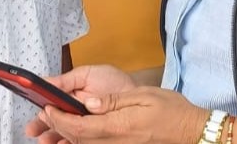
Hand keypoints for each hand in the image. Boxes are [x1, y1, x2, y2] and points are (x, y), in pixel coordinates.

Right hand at [24, 65, 136, 142]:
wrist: (135, 93)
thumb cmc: (113, 82)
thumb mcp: (87, 75)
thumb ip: (66, 80)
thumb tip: (44, 82)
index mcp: (69, 97)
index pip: (52, 105)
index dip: (43, 111)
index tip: (39, 113)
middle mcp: (75, 112)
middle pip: (55, 121)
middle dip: (44, 126)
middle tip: (35, 130)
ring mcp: (84, 124)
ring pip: (65, 132)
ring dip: (53, 136)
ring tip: (46, 140)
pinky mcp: (93, 133)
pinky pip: (80, 140)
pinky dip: (69, 142)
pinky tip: (63, 143)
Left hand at [30, 85, 208, 143]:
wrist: (191, 132)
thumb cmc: (171, 111)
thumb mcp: (142, 96)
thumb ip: (112, 101)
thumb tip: (87, 103)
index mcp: (119, 127)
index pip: (79, 128)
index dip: (59, 120)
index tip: (47, 109)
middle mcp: (116, 143)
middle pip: (78, 140)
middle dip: (58, 128)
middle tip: (46, 115)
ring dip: (67, 137)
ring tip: (54, 125)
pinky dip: (82, 141)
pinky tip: (76, 134)